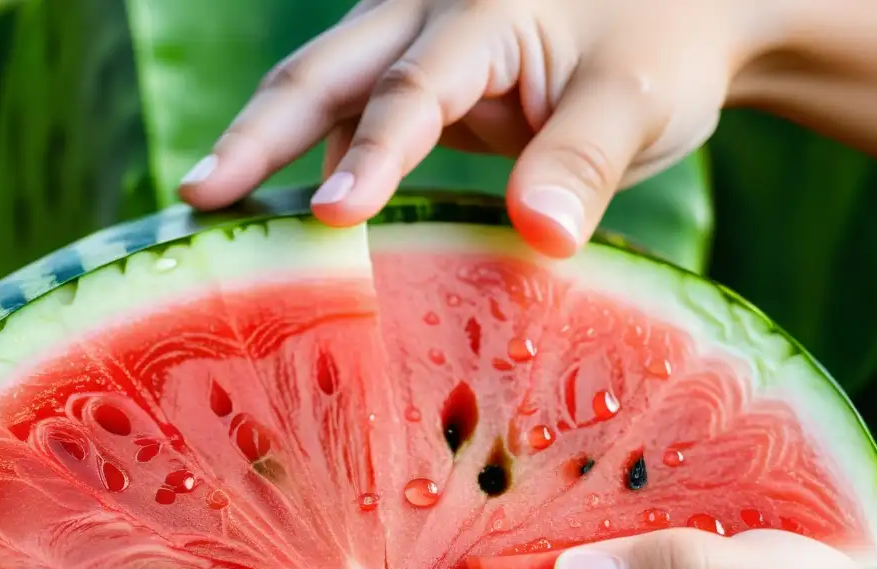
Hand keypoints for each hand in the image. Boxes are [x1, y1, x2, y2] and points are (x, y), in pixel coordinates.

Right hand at [177, 0, 787, 256]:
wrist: (679, 16)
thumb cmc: (661, 50)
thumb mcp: (637, 101)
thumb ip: (584, 159)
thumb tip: (540, 238)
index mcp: (484, 14)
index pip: (411, 90)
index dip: (369, 156)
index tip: (326, 219)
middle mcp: (433, 16)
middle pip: (325, 72)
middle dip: (256, 134)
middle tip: (197, 196)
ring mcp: (421, 48)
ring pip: (325, 92)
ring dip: (268, 148)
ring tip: (217, 211)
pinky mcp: (425, 83)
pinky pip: (355, 120)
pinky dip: (324, 165)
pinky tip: (304, 218)